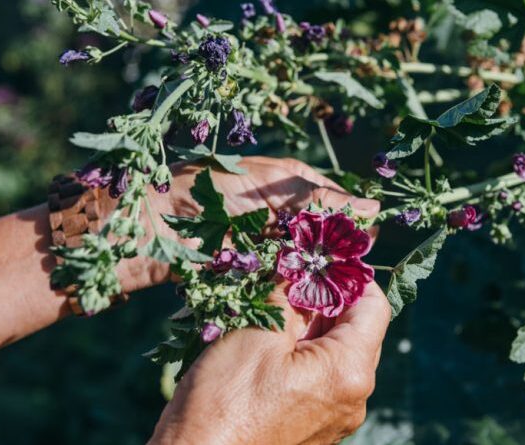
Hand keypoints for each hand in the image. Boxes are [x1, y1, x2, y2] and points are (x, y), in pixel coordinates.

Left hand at [119, 157, 379, 290]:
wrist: (152, 224)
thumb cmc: (208, 190)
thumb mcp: (270, 186)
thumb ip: (320, 199)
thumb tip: (372, 208)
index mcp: (288, 184)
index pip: (334, 202)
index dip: (351, 222)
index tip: (367, 241)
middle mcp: (282, 214)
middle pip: (323, 235)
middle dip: (336, 252)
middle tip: (352, 270)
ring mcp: (267, 244)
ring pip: (306, 261)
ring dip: (316, 272)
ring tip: (334, 285)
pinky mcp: (251, 270)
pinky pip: (282, 280)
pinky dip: (293, 286)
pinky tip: (307, 295)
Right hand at [149, 281, 390, 444]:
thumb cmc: (223, 402)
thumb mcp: (258, 332)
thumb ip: (291, 294)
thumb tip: (304, 264)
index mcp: (349, 371)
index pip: (374, 305)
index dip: (351, 274)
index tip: (322, 256)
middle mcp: (353, 398)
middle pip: (356, 329)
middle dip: (326, 297)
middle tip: (290, 274)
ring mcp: (334, 417)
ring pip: (334, 353)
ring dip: (309, 324)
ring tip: (273, 307)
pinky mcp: (313, 427)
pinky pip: (318, 378)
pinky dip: (300, 353)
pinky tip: (267, 342)